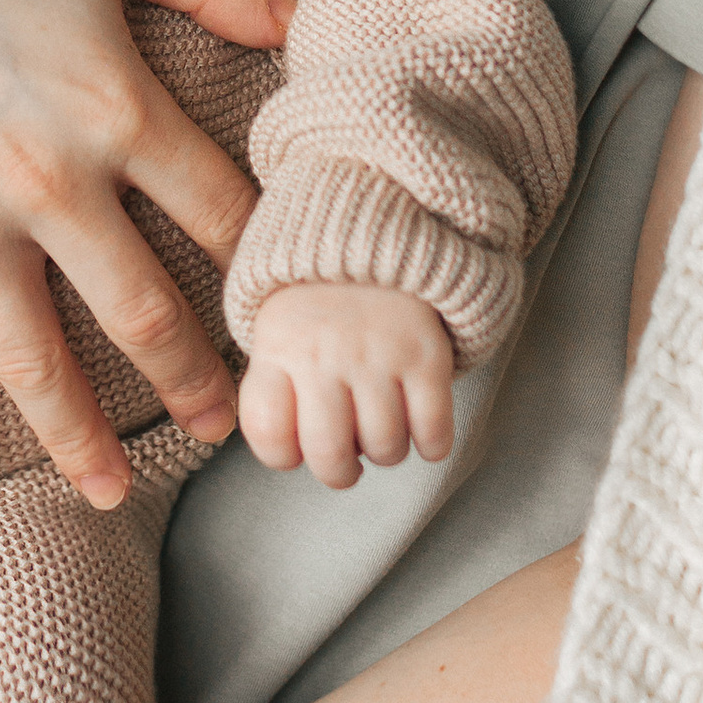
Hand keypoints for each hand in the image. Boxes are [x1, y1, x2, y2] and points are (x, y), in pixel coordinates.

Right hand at [0, 0, 287, 507]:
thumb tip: (307, 14)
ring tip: (115, 490)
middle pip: (144, 314)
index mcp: (116, 106)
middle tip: (232, 427)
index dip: (266, 273)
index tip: (292, 317)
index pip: (221, 217)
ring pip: (36, 358)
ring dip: (83, 437)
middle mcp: (48, 180)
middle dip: (196, 382)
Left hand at [237, 282, 455, 490]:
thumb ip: (273, 382)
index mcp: (279, 347)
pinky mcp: (426, 355)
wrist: (378, 229)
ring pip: (385, 449)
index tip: (296, 445)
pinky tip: (421, 427)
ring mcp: (378, 354)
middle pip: (329, 456)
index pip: (269, 436)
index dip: (283, 456)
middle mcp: (325, 354)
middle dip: (339, 472)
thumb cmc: (319, 295)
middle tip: (346, 458)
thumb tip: (283, 452)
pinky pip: (434, 431)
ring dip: (386, 451)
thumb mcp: (277, 325)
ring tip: (382, 426)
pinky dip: (431, 444)